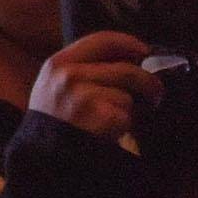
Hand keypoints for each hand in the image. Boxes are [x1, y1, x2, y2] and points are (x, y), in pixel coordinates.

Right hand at [30, 30, 151, 142]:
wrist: (41, 157)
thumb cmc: (52, 121)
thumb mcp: (55, 85)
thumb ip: (83, 68)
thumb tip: (129, 59)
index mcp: (58, 63)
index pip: (101, 40)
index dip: (128, 43)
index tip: (144, 51)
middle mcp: (69, 76)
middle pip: (124, 69)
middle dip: (146, 81)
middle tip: (156, 91)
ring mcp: (84, 97)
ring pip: (126, 96)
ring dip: (126, 110)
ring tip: (111, 120)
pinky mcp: (99, 118)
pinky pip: (125, 117)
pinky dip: (122, 127)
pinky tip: (108, 132)